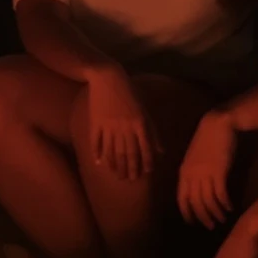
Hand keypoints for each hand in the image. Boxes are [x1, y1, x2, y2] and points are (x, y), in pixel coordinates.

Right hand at [85, 66, 156, 180]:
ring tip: (117, 175)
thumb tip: (161, 152)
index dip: (145, 162)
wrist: (108, 78)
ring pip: (113, 150)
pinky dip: (98, 153)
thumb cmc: (130, 93)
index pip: (144, 148)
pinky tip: (99, 163)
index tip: (145, 173)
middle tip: (129, 179)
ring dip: (115, 164)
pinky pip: (97, 142)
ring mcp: (109, 126)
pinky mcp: (96, 122)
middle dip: (130, 168)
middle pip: (128, 152)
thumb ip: (153, 132)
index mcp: (139, 123)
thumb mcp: (144, 111)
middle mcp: (125, 127)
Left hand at [177, 108, 237, 228]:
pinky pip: (220, 194)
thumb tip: (197, 188)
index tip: (191, 223)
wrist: (217, 125)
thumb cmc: (207, 140)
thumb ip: (193, 172)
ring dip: (215, 213)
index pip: (181, 197)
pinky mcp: (218, 171)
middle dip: (202, 217)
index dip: (186, 212)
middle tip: (210, 226)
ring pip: (208, 201)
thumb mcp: (194, 158)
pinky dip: (224, 203)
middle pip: (195, 202)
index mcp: (183, 172)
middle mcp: (191, 175)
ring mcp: (204, 174)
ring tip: (222, 219)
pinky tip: (230, 208)